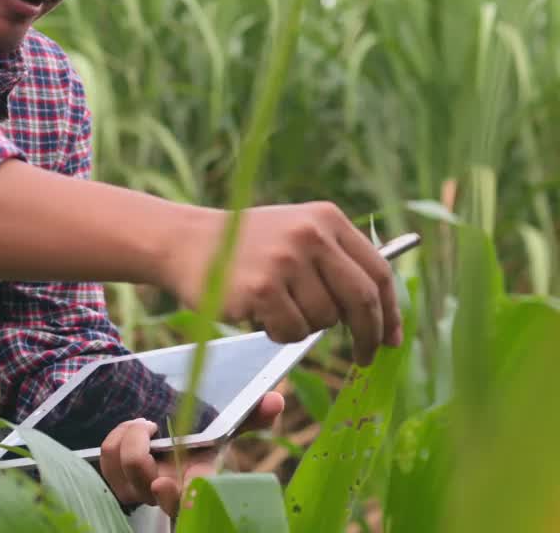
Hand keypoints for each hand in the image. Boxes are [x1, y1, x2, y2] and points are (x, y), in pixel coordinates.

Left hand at [98, 392, 284, 516]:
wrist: (163, 422)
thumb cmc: (198, 429)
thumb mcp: (224, 422)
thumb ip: (250, 414)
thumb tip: (276, 399)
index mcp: (198, 475)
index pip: (192, 500)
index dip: (181, 499)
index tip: (168, 484)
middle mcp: (170, 485)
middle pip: (154, 495)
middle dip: (148, 475)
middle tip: (149, 440)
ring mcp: (142, 485)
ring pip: (125, 470)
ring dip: (129, 438)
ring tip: (144, 422)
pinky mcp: (119, 477)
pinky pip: (107, 462)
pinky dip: (115, 439)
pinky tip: (130, 428)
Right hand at [161, 202, 401, 365]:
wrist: (185, 241)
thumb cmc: (245, 246)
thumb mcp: (295, 233)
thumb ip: (336, 261)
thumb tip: (382, 316)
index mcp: (326, 218)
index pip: (377, 271)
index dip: (391, 311)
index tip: (392, 339)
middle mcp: (310, 235)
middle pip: (361, 300)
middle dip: (368, 336)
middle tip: (365, 357)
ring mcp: (286, 261)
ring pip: (324, 320)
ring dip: (305, 328)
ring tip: (278, 309)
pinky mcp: (262, 288)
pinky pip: (292, 331)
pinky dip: (279, 333)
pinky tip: (259, 314)